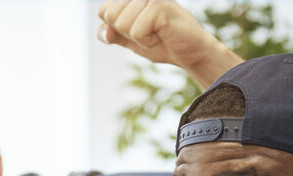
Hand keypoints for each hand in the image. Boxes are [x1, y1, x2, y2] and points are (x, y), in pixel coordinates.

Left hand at [97, 0, 240, 87]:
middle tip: (149, 32)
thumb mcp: (130, 40)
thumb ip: (112, 35)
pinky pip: (136, 32)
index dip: (117, 29)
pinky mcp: (158, 6)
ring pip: (122, 24)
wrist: (189, 53)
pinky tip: (162, 35)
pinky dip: (147, 41)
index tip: (138, 30)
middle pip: (110, 16)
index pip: (103, 11)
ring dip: (139, 38)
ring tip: (157, 33)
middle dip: (127, 33)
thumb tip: (104, 31)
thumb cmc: (162, 43)